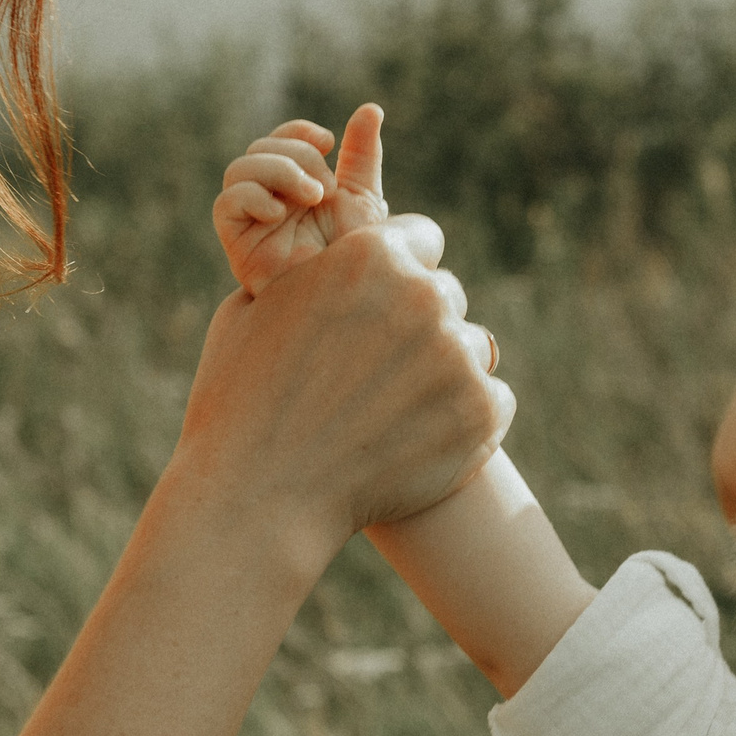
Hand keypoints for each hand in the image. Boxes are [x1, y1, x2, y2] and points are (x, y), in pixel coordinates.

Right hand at [181, 108, 514, 551]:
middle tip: (378, 372)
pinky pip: (493, 399)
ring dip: (443, 370)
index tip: (380, 305)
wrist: (260, 496)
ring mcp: (458, 354)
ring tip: (391, 412)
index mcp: (370, 256)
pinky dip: (463, 418)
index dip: (398, 272)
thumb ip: (315, 269)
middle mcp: (423, 295)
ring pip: (471, 347)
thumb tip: (340, 251)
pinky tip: (417, 440)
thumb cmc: (242, 400)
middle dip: (418, 323)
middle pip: (445, 294)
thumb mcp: (258, 306)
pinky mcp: (481, 412)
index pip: (421, 239)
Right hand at [215, 109, 396, 296]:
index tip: (327, 141)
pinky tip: (281, 213)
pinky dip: (253, 196)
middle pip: (259, 150)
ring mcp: (252, 222)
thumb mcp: (364, 197)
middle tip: (326, 187)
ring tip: (313, 196)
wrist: (355, 304)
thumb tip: (371, 108)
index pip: (278, 141)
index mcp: (294, 187)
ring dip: (279, 171)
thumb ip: (362, 155)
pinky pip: (226, 205)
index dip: (297, 131)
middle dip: (296, 156)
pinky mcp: (239, 245)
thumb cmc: (360, 259)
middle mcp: (269, 200)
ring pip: (239, 170)